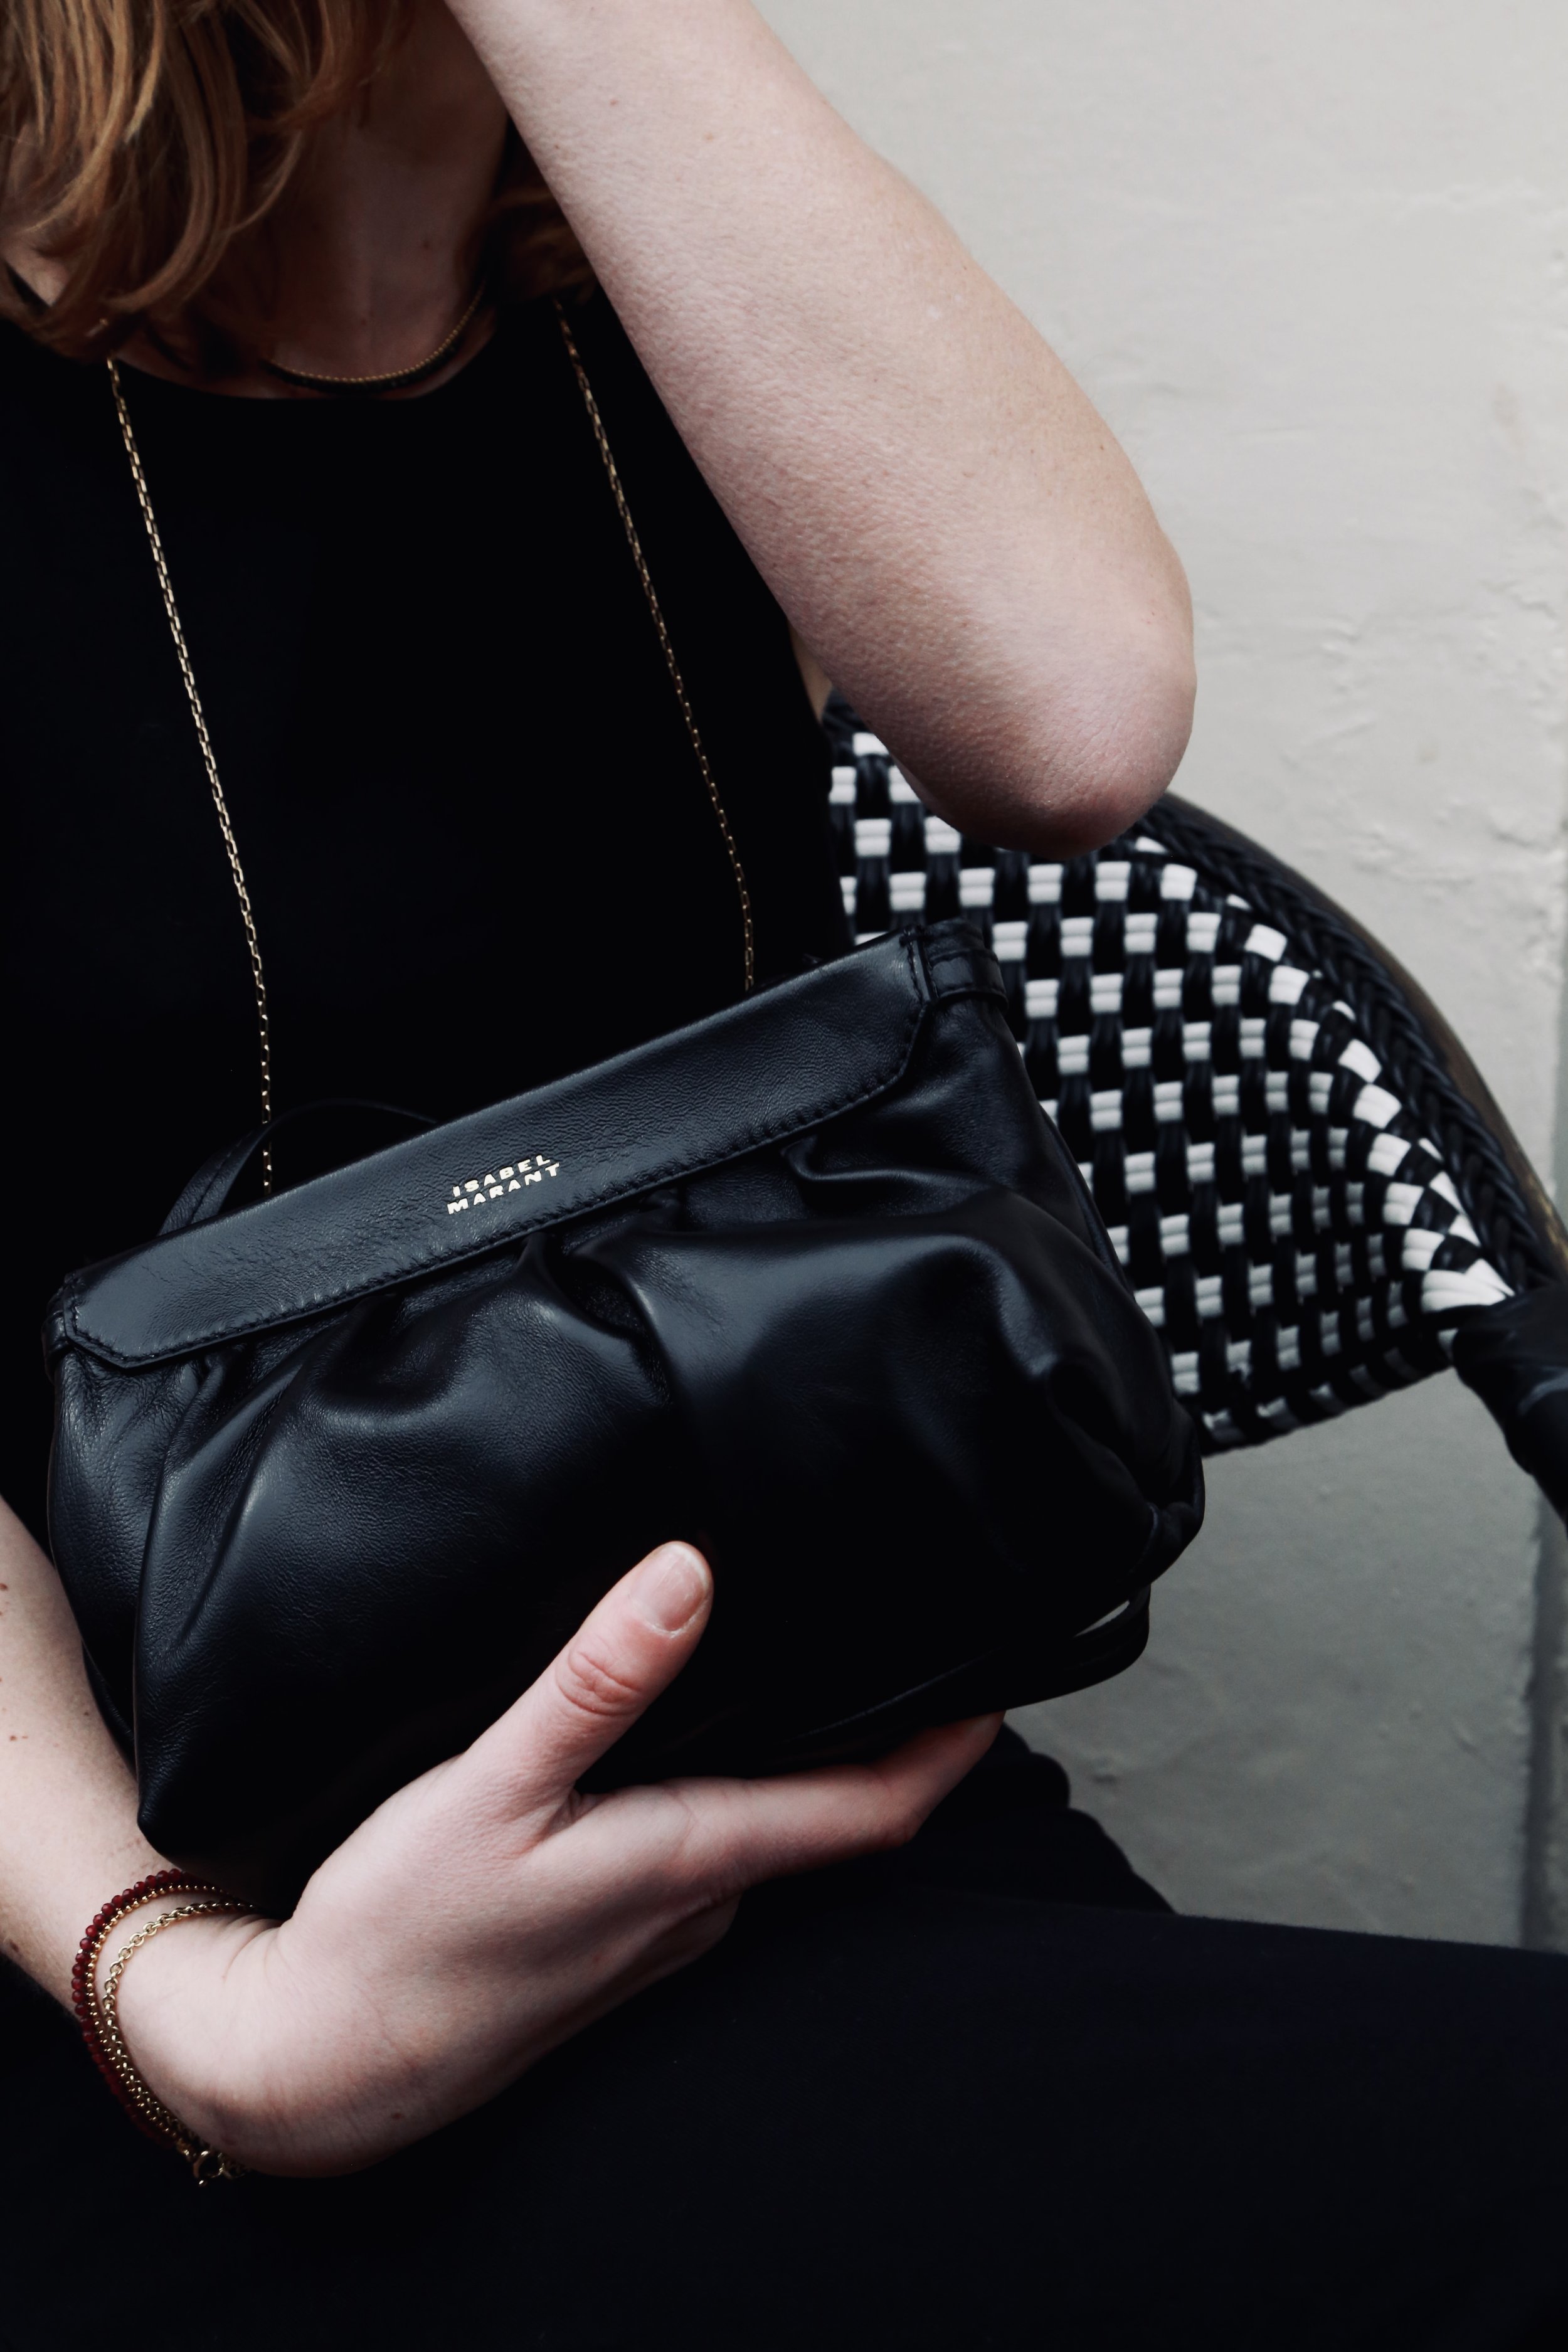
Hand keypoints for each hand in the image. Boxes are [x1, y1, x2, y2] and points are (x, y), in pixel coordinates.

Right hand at [113, 1542, 999, 2175]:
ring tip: (815, 1673)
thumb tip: (687, 1573)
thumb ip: (596, 1682)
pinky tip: (695, 1747)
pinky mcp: (613, 1937)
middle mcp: (697, 1904)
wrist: (323, 2060)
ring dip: (800, 1764)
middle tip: (912, 1645)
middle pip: (827, 1815)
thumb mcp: (490, 1784)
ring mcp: (658, 1931)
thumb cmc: (405, 1930)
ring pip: (764, 1832)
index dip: (947, 1750)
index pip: (868, 1810)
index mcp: (690, 1861)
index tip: (999, 1683)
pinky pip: (707, 1855)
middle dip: (880, 1739)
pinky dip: (731, 1794)